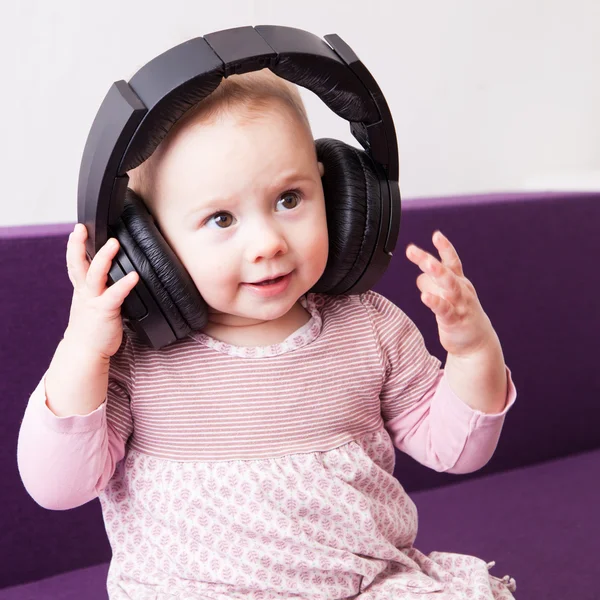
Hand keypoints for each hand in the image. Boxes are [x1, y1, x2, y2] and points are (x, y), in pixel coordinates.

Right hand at [64, 223, 138, 359]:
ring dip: (103, 258)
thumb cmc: (93, 328)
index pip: (76, 263)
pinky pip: (115, 295)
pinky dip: (124, 284)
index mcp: (82, 289)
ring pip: (95, 275)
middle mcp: (85, 292)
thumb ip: (100, 289)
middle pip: (78, 264)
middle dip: (78, 244)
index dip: (75, 245)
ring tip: (113, 243)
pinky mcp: (105, 311)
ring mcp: (94, 301)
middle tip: (81, 227)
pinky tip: (133, 276)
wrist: (85, 352)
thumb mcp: (92, 303)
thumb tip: (114, 276)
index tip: (79, 228)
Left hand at [406, 231, 496, 356]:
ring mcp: (460, 305)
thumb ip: (433, 285)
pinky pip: (445, 310)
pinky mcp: (455, 321)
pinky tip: (426, 297)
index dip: (445, 247)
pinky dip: (436, 302)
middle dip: (429, 259)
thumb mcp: (447, 297)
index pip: (451, 261)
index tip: (436, 234)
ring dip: (438, 274)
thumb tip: (420, 277)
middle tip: (412, 250)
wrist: (477, 343)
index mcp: (458, 282)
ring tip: (426, 264)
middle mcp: (460, 290)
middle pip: (445, 271)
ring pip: (449, 287)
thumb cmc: (461, 316)